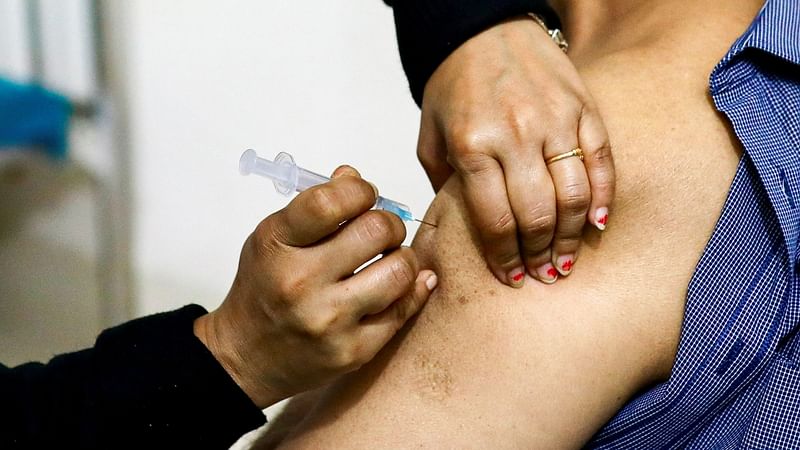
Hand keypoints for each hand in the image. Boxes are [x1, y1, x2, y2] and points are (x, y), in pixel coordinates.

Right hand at [194, 167, 436, 407]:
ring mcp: (329, 321)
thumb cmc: (264, 289)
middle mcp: (301, 284)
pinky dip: (411, 290)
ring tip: (389, 260)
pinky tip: (400, 284)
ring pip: (400, 271)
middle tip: (382, 231)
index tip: (364, 195)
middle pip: (376, 231)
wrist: (246, 357)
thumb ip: (314, 207)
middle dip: (388, 223)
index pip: (330, 202)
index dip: (360, 190)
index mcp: (277, 246)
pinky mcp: (353, 351)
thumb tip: (353, 178)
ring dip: (402, 257)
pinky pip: (403, 310)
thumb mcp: (273, 239)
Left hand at [417, 16, 614, 285]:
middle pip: (537, 215)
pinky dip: (602, 197)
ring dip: (571, 237)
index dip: (506, 259)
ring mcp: (554, 119)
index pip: (496, 221)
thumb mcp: (431, 137)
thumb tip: (463, 230)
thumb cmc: (453, 84)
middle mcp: (515, 134)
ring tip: (565, 261)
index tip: (511, 278)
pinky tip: (596, 224)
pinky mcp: (582, 106)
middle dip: (539, 255)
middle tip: (541, 275)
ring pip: (573, 194)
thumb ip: (446, 186)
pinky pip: (600, 160)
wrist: (481, 28)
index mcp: (473, 146)